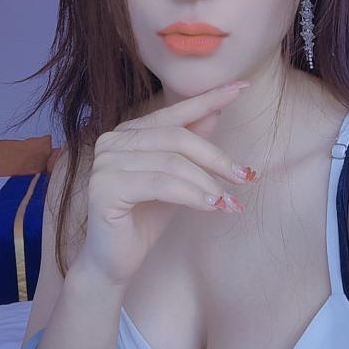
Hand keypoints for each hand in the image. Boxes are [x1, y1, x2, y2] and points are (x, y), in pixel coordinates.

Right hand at [71, 83, 250, 287]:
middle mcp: (112, 140)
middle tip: (244, 177)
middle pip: (176, 137)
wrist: (115, 262)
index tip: (241, 87)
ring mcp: (104, 162)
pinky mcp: (104, 187)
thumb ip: (191, 144)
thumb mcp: (178, 178)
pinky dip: (191, 195)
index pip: (174, 112)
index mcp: (129, 132)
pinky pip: (159, 184)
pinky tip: (210, 206)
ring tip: (228, 202)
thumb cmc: (145, 218)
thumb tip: (217, 111)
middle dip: (215, 158)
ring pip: (172, 162)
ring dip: (207, 182)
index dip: (209, 99)